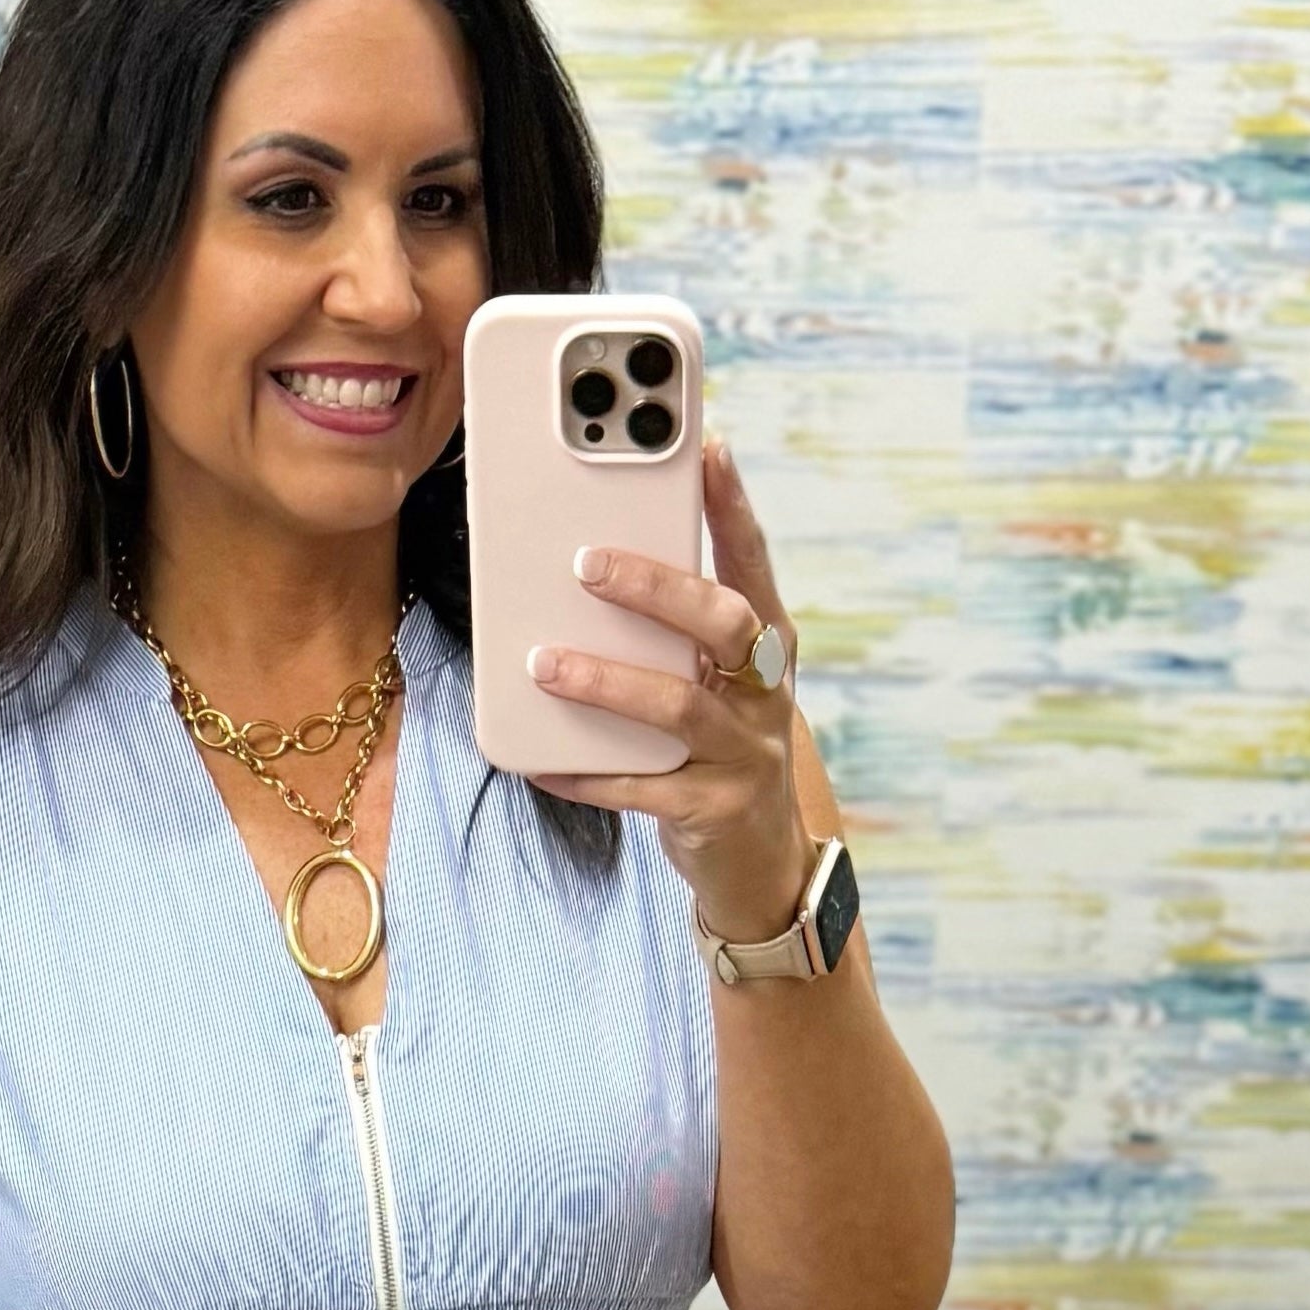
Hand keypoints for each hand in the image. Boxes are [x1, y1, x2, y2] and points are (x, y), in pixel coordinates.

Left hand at [522, 434, 813, 945]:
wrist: (757, 862)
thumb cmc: (717, 746)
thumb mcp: (711, 680)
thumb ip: (672, 631)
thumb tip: (586, 562)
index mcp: (767, 645)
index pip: (754, 562)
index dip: (734, 505)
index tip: (708, 447)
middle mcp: (767, 693)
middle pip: (724, 623)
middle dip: (657, 587)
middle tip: (588, 563)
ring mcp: (745, 754)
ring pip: (679, 706)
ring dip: (606, 681)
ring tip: (543, 664)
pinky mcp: (712, 812)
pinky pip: (641, 788)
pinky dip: (588, 772)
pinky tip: (542, 760)